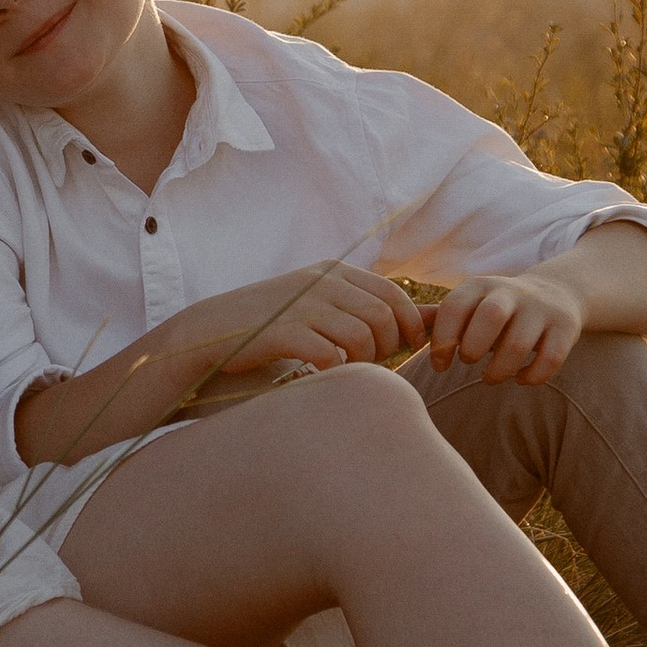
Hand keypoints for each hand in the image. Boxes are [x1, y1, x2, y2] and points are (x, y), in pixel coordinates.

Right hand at [183, 263, 421, 383]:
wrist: (212, 331)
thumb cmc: (275, 323)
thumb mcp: (325, 304)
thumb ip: (373, 308)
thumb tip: (434, 319)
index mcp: (335, 271)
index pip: (394, 295)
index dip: (405, 328)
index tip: (397, 350)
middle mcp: (322, 282)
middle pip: (383, 317)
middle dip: (386, 349)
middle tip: (369, 364)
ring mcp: (302, 305)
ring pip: (362, 335)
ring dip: (362, 362)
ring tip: (346, 371)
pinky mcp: (283, 331)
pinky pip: (329, 354)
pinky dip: (333, 371)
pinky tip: (321, 376)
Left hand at [426, 272, 586, 387]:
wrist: (556, 292)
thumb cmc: (497, 308)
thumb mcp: (469, 303)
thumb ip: (437, 318)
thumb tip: (398, 331)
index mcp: (480, 286)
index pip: (454, 308)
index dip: (442, 341)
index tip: (440, 364)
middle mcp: (511, 292)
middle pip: (490, 317)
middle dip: (474, 348)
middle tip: (470, 361)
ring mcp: (541, 309)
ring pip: (519, 344)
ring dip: (500, 370)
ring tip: (491, 377)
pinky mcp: (566, 328)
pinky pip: (549, 360)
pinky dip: (532, 377)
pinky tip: (521, 378)